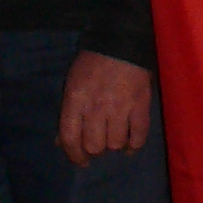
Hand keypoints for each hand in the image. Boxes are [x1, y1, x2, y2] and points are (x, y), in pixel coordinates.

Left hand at [58, 51, 151, 166]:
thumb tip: (61, 142)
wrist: (122, 42)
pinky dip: (134, 145)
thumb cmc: (92, 62)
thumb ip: (67, 113)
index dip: (74, 155)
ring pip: (115, 144)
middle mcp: (96, 107)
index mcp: (76, 100)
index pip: (70, 138)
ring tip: (114, 139)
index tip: (80, 161)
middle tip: (98, 145)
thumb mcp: (72, 84)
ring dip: (114, 146)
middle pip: (94, 145)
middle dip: (95, 150)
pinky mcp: (141, 105)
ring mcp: (120, 107)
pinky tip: (131, 146)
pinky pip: (139, 135)